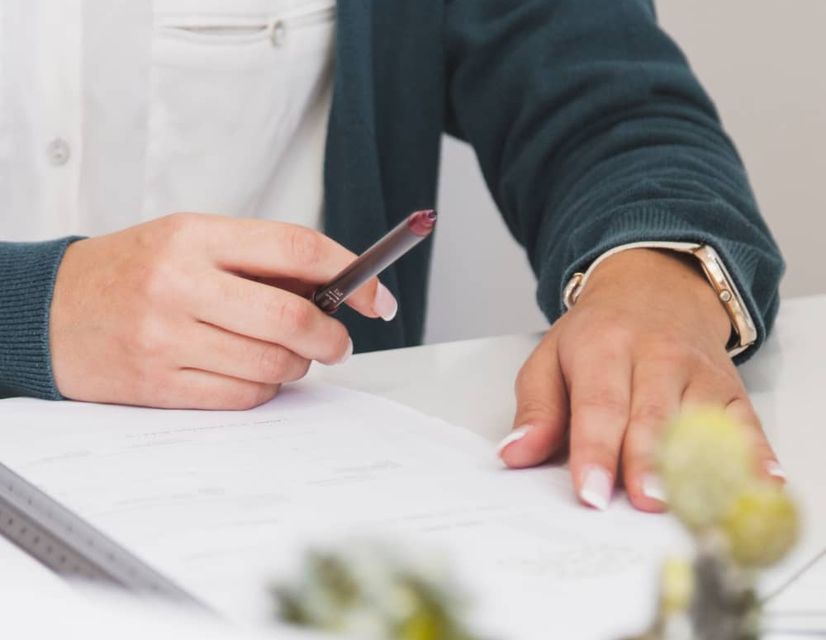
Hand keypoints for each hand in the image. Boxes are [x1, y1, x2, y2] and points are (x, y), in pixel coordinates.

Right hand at [50, 213, 397, 408]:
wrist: (46, 310)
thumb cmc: (130, 272)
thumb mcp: (190, 241)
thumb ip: (259, 260)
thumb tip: (338, 286)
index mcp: (195, 236)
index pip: (298, 247)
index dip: (351, 273)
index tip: (376, 297)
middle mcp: (181, 283)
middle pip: (293, 317)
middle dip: (332, 336)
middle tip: (338, 341)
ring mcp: (166, 337)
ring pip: (273, 364)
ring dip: (297, 366)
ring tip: (285, 355)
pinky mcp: (157, 383)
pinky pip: (242, 396)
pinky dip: (263, 389)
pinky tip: (252, 374)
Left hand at [498, 249, 781, 511]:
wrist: (653, 288)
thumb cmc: (597, 334)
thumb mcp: (550, 358)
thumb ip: (536, 409)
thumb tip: (514, 454)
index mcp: (603, 346)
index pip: (599, 404)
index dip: (595, 450)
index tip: (590, 492)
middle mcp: (655, 356)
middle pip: (652, 415)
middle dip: (647, 461)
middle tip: (643, 501)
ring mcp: (698, 372)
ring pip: (700, 422)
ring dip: (699, 466)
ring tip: (692, 505)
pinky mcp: (730, 388)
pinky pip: (747, 425)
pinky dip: (756, 455)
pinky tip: (763, 483)